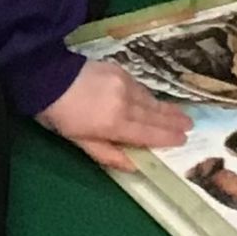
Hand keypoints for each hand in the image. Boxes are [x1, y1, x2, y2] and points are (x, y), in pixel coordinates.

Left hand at [37, 60, 192, 171]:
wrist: (45, 75)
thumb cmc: (57, 114)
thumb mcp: (77, 140)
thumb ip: (106, 152)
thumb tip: (133, 166)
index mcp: (114, 123)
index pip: (147, 133)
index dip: (167, 137)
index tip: (184, 139)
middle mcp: (125, 103)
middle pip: (154, 115)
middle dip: (174, 121)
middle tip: (191, 126)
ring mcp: (123, 84)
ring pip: (149, 99)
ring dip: (166, 108)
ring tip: (181, 114)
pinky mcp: (118, 70)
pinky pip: (140, 87)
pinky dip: (149, 95)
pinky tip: (154, 99)